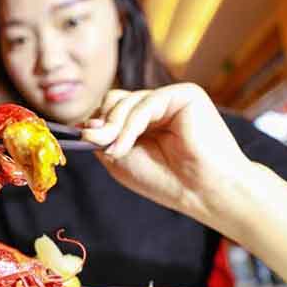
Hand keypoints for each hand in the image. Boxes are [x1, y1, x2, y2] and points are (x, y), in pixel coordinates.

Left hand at [81, 83, 252, 221]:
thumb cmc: (164, 180)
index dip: (96, 122)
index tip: (85, 138)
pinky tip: (123, 146)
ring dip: (114, 127)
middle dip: (104, 123)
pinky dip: (129, 126)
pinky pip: (145, 103)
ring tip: (115, 151)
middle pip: (115, 99)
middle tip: (101, 145)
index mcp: (145, 121)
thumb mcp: (120, 158)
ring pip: (126, 100)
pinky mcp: (185, 94)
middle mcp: (158, 106)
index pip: (111, 109)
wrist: (203, 191)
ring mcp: (171, 98)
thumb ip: (102, 138)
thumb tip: (83, 121)